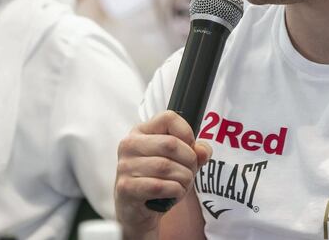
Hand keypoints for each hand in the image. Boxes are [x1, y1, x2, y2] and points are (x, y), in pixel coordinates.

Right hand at [115, 111, 211, 237]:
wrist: (137, 211)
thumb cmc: (158, 180)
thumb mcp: (179, 161)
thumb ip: (195, 152)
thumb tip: (203, 151)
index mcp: (141, 131)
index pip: (168, 118)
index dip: (187, 133)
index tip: (190, 148)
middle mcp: (129, 145)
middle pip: (170, 143)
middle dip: (189, 160)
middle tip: (190, 171)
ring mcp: (125, 166)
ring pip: (166, 166)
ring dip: (184, 178)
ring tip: (183, 184)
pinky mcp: (125, 187)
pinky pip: (160, 186)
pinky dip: (175, 191)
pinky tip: (175, 193)